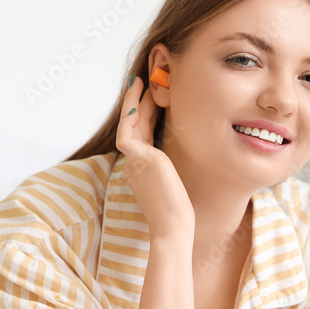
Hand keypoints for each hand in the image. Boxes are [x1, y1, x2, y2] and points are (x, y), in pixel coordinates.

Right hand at [115, 77, 193, 240]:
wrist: (173, 226)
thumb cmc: (179, 212)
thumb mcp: (175, 181)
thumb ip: (171, 165)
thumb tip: (182, 150)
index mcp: (141, 169)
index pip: (142, 136)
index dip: (146, 115)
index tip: (154, 98)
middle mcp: (134, 163)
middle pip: (134, 126)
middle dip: (140, 104)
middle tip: (146, 82)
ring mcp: (133, 161)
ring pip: (128, 123)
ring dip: (134, 101)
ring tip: (142, 82)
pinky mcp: (137, 158)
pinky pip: (128, 129)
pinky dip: (132, 111)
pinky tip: (142, 96)